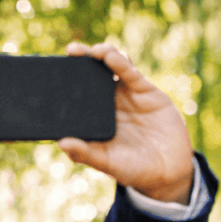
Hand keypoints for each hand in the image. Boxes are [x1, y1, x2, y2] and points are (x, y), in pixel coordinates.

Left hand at [58, 42, 193, 203]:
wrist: (169, 171)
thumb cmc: (133, 169)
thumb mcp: (107, 163)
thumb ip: (85, 153)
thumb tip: (61, 142)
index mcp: (93, 118)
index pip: (76, 95)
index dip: (66, 82)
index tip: (52, 71)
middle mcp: (107, 103)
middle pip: (91, 75)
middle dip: (82, 60)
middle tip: (71, 50)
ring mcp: (126, 96)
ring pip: (111, 68)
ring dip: (101, 55)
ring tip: (92, 51)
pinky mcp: (146, 92)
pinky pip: (131, 74)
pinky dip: (121, 63)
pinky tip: (111, 57)